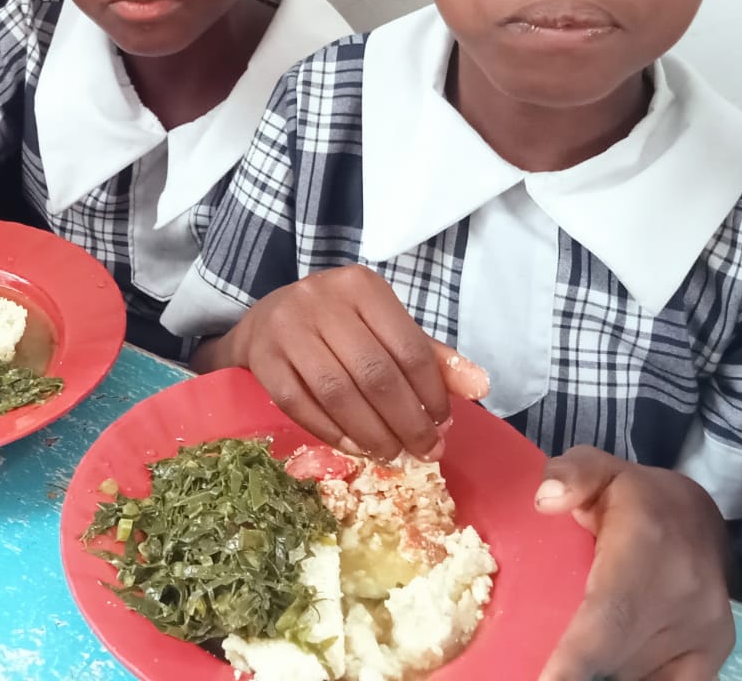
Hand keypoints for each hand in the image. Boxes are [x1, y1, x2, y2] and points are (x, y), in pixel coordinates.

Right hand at [220, 264, 489, 460]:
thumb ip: (430, 356)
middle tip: (423, 450)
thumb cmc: (335, 325)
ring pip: (337, 392)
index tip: (443, 425)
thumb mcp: (382, 327)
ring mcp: (286, 327)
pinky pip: (300, 404)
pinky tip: (354, 447)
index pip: (409, 348)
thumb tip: (479, 386)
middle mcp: (320, 299)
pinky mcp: (261, 357)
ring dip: (371, 432)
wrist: (265, 320)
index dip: (432, 394)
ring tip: (391, 454)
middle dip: (406, 421)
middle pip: (375, 373)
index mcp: (361, 286)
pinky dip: (332, 432)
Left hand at [536, 447, 733, 680]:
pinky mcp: (715, 651)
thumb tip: (545, 501)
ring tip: (565, 671)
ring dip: (604, 678)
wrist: (699, 516)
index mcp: (647, 546)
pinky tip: (602, 677)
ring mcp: (705, 629)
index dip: (578, 659)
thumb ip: (569, 474)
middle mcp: (683, 594)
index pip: (612, 615)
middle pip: (621, 659)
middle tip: (541, 677)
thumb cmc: (631, 496)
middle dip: (581, 676)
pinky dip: (637, 680)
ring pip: (644, 677)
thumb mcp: (594, 468)